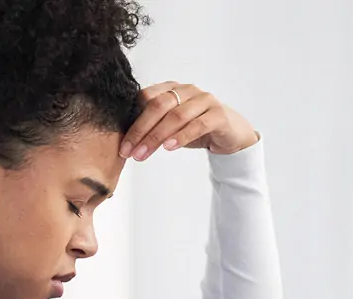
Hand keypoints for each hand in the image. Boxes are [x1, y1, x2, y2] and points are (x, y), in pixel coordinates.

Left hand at [120, 82, 259, 160]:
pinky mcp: (218, 114)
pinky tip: (169, 148)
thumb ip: (152, 126)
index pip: (146, 97)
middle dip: (140, 130)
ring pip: (176, 116)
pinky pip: (197, 125)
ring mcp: (204, 100)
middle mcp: (188, 90)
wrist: (230, 135)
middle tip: (128, 152)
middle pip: (158, 106)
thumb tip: (125, 140)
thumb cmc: (196, 129)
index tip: (122, 144)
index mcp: (172, 88)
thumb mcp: (171, 126)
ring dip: (156, 137)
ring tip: (143, 154)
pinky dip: (181, 137)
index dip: (131, 120)